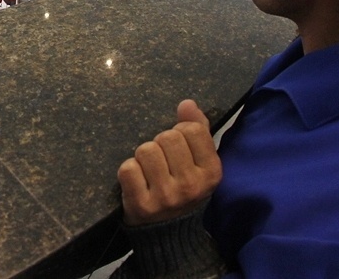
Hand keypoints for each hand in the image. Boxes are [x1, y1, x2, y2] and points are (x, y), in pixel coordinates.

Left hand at [117, 100, 221, 225]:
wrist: (170, 235)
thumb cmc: (184, 189)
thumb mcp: (200, 164)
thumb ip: (198, 130)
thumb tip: (187, 104)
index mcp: (211, 172)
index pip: (191, 130)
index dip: (180, 131)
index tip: (179, 146)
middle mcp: (191, 185)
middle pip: (167, 137)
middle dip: (161, 144)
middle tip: (163, 161)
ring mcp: (166, 196)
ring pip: (145, 150)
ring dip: (143, 157)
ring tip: (150, 171)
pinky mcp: (141, 205)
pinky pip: (128, 168)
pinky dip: (129, 171)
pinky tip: (138, 181)